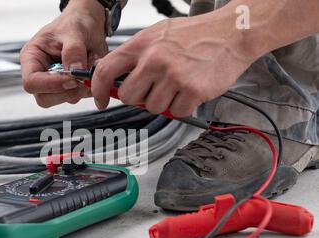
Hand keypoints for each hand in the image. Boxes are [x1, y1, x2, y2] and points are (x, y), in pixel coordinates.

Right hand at [20, 1, 107, 107]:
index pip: (31, 82)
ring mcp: (54, 83)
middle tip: (82, 78)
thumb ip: (74, 52)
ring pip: (63, 100)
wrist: (88, 23)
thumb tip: (75, 71)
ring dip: (79, 88)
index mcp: (32, 58)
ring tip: (88, 67)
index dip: (51, 85)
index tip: (71, 79)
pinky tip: (89, 72)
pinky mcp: (69, 88)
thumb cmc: (75, 23)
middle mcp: (40, 73)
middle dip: (66, 91)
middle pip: (44, 98)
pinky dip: (87, 88)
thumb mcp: (75, 32)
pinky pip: (78, 97)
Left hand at [91, 11, 256, 116]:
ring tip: (177, 85)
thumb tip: (114, 80)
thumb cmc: (195, 34)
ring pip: (153, 108)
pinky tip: (190, 90)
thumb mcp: (158, 35)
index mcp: (142, 44)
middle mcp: (154, 59)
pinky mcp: (192, 90)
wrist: (232, 32)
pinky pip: (176, 112)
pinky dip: (183, 106)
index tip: (101, 99)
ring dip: (164, 102)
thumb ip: (135, 56)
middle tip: (154, 88)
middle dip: (139, 97)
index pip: (106, 71)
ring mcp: (173, 76)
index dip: (98, 89)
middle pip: (128, 97)